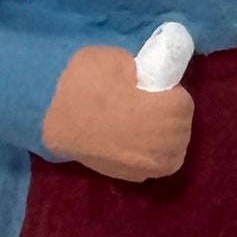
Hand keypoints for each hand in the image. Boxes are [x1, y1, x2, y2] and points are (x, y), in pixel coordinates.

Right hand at [42, 45, 192, 180]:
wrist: (53, 123)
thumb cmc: (83, 88)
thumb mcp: (112, 58)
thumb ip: (140, 66)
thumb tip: (148, 74)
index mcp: (172, 110)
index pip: (183, 100)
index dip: (165, 92)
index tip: (148, 89)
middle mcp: (171, 143)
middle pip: (180, 125)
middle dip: (166, 113)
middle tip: (140, 104)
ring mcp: (154, 165)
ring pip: (172, 147)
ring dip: (162, 135)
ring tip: (136, 124)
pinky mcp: (136, 178)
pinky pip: (154, 162)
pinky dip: (149, 152)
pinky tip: (132, 141)